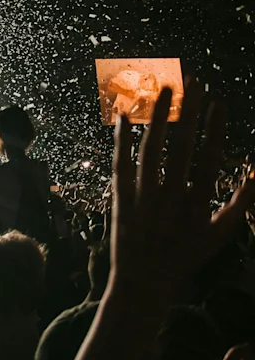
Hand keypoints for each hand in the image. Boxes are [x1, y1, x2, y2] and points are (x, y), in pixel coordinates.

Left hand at [110, 80, 254, 308]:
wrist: (143, 280)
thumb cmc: (186, 255)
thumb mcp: (220, 234)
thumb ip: (241, 203)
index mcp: (196, 206)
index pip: (208, 159)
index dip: (214, 130)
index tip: (218, 102)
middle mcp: (168, 198)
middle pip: (178, 147)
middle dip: (187, 113)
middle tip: (193, 80)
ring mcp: (141, 196)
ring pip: (148, 149)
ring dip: (157, 117)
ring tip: (164, 87)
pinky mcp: (119, 196)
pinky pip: (120, 161)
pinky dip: (121, 137)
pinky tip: (123, 113)